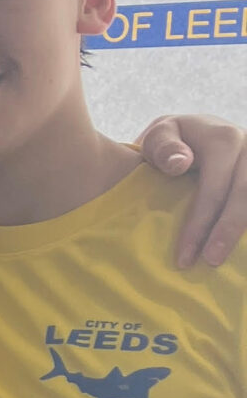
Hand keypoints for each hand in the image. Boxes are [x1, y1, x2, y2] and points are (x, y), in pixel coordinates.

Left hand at [136, 114, 246, 267]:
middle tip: (209, 262)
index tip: (183, 258)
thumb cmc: (170, 143)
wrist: (196, 134)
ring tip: (222, 262)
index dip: (200, 224)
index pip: (214, 187)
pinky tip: (239, 252)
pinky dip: (246, 229)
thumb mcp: (160, 136)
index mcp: (224, 140)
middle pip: (243, 196)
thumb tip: (180, 164)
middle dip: (226, 233)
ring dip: (241, 233)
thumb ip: (164, 147)